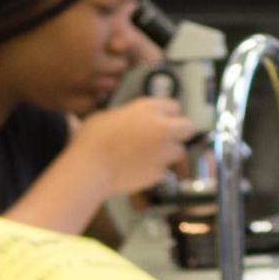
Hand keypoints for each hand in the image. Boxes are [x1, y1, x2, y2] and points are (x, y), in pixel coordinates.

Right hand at [69, 95, 196, 197]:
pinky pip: (165, 169)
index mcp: (149, 108)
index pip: (174, 106)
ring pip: (179, 151)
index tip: (160, 118)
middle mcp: (162, 128)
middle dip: (180, 132)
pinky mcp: (159, 173)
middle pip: (188, 127)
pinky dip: (156, 169)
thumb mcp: (108, 115)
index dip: (167, 113)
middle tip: (166, 137)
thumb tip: (129, 121)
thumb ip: (128, 116)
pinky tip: (141, 169)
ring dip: (169, 152)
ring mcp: (164, 152)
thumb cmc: (92, 139)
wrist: (90, 168)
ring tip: (151, 155)